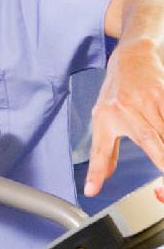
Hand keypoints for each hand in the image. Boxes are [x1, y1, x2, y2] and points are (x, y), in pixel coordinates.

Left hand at [85, 39, 163, 196]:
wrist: (133, 57)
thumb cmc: (117, 92)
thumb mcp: (102, 119)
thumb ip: (102, 153)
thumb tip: (94, 186)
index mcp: (107, 116)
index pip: (101, 149)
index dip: (97, 170)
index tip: (91, 190)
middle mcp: (126, 108)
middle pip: (151, 141)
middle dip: (161, 162)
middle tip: (161, 191)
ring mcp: (149, 100)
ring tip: (162, 173)